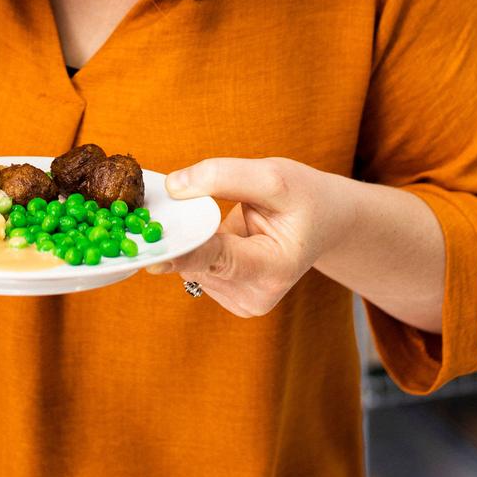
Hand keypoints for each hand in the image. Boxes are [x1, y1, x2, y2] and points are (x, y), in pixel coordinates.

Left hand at [151, 156, 356, 317]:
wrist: (326, 221)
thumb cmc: (304, 196)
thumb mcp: (272, 175)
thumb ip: (222, 177)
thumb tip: (173, 187)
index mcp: (275, 267)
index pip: (218, 260)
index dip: (183, 254)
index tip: (150, 257)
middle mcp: (257, 295)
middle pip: (199, 262)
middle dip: (186, 233)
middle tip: (183, 202)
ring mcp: (244, 302)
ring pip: (193, 266)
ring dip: (196, 238)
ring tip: (227, 220)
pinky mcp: (232, 297)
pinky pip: (198, 267)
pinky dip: (200, 246)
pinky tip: (224, 235)